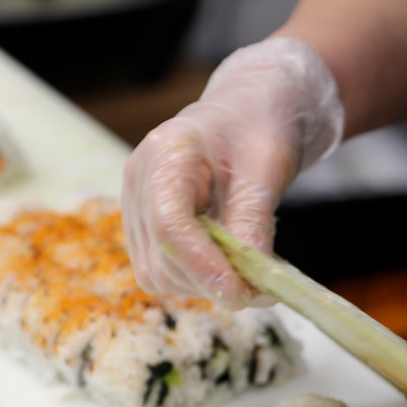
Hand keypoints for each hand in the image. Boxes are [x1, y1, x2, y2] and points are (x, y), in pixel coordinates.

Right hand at [121, 37, 343, 305]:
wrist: (248, 112)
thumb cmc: (260, 127)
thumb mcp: (269, 165)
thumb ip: (254, 219)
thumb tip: (250, 281)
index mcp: (167, 153)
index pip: (169, 223)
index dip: (203, 266)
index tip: (242, 293)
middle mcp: (140, 181)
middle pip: (161, 257)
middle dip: (210, 281)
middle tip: (263, 288)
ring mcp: (137, 207)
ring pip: (158, 274)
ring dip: (205, 286)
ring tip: (251, 274)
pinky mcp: (146, 229)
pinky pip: (163, 272)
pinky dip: (199, 281)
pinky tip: (231, 267)